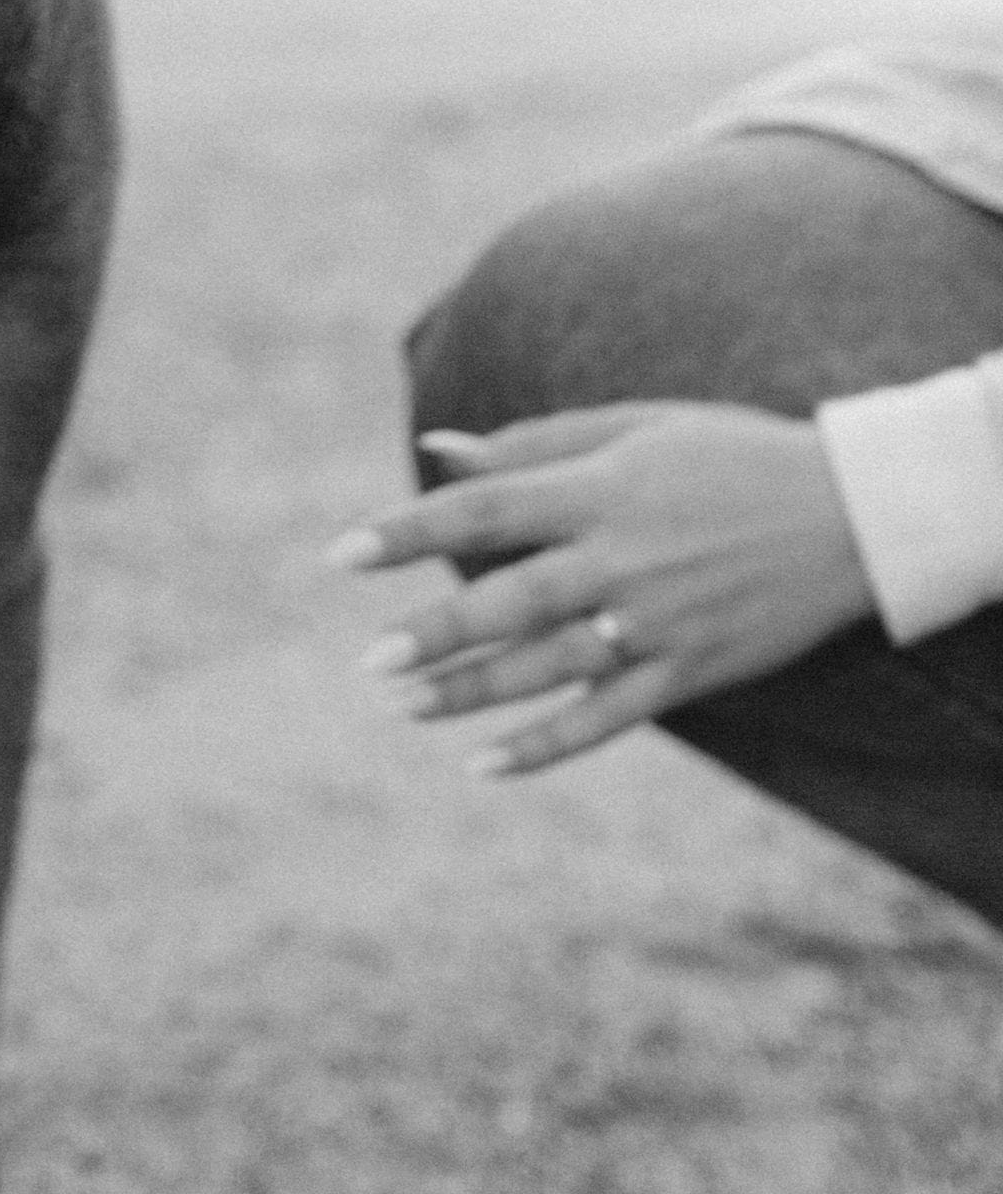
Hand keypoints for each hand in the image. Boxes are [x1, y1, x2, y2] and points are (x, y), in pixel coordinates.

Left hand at [328, 402, 876, 775]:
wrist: (853, 513)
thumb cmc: (727, 454)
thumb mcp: (633, 428)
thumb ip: (533, 445)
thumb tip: (438, 449)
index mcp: (599, 490)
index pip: (482, 511)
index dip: (407, 532)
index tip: (340, 556)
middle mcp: (620, 560)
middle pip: (506, 602)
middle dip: (431, 634)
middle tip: (366, 661)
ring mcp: (655, 623)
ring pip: (546, 669)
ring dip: (470, 693)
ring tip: (402, 705)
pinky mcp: (689, 672)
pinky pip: (607, 719)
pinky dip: (545, 747)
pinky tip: (485, 765)